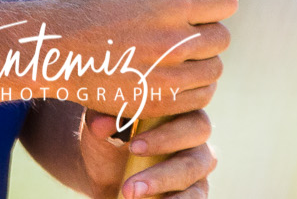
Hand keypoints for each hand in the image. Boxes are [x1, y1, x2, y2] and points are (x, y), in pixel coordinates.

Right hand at [56, 0, 236, 123]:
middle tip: (188, 28)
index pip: (225, 2)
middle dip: (208, 30)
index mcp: (171, 4)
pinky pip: (199, 97)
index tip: (204, 3)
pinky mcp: (157, 102)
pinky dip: (193, 87)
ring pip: (214, 70)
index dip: (217, 0)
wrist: (57, 47)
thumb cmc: (96, 3)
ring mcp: (167, 75)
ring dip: (202, 60)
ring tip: (181, 53)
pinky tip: (175, 75)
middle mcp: (174, 40)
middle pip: (222, 37)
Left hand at [79, 107, 217, 198]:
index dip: (163, 128)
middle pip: (198, 131)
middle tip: (132, 169)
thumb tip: (103, 123)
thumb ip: (100, 119)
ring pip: (195, 169)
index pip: (183, 107)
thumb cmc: (109, 139)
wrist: (104, 173)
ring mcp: (198, 161)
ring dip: (164, 181)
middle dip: (165, 152)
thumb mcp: (98, 128)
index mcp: (174, 106)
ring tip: (132, 193)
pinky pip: (198, 195)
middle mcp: (193, 131)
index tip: (133, 146)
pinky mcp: (197, 188)